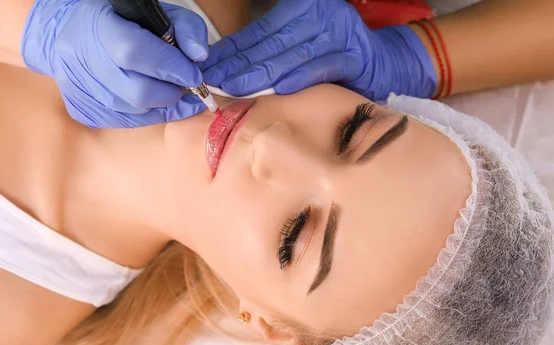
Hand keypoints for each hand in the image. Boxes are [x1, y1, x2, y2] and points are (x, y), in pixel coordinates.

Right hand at [22, 0, 209, 127]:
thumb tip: (200, 56)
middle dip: (170, 92)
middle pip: (137, 92)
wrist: (68, 34)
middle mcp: (80, 60)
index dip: (170, 67)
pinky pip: (124, 122)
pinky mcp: (82, 111)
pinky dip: (146, 114)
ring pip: (134, 112)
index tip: (194, 75)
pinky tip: (149, 99)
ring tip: (165, 88)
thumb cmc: (120, 21)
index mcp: (97, 26)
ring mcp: (77, 89)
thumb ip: (184, 28)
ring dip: (159, 104)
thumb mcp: (154, 13)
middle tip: (181, 85)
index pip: (134, 52)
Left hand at [199, 0, 436, 99]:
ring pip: (291, 55)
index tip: (209, 66)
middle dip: (239, 63)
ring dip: (261, 73)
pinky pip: (322, 67)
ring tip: (235, 86)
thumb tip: (229, 66)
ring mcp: (338, 33)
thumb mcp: (302, 45)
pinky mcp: (355, 56)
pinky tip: (279, 88)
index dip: (232, 50)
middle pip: (271, 42)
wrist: (384, 65)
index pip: (259, 31)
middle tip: (213, 79)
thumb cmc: (335, 57)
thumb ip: (271, 51)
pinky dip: (300, 78)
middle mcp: (320, 14)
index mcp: (303, 7)